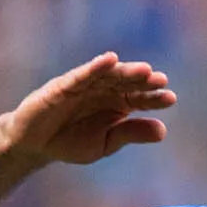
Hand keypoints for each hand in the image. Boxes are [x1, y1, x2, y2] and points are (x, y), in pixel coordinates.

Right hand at [0, 54, 175, 166]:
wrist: (35, 145)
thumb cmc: (71, 142)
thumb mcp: (106, 143)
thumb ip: (130, 134)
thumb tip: (163, 130)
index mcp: (117, 104)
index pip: (139, 98)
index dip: (153, 97)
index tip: (170, 98)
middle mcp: (103, 91)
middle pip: (127, 83)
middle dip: (143, 81)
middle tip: (161, 81)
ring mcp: (84, 86)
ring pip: (108, 76)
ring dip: (125, 71)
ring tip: (144, 70)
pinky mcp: (63, 86)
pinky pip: (81, 75)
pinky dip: (95, 67)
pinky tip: (110, 60)